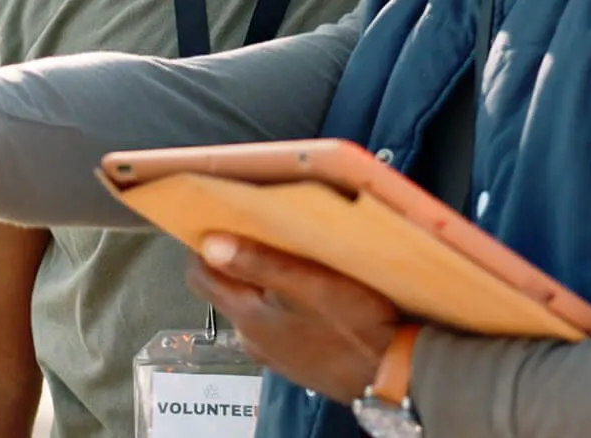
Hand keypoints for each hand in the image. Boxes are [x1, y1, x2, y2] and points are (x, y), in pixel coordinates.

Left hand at [186, 234, 399, 404]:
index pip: (199, 276)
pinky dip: (278, 300)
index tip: (216, 217)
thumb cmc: (353, 322)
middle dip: (230, 257)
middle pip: (223, 288)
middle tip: (254, 226)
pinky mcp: (293, 358)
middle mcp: (250, 336)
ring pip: (249, 304)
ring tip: (284, 252)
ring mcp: (272, 351)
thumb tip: (209, 243)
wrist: (391, 374)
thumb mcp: (309, 283)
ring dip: (257, 278)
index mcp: (247, 316)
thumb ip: (259, 263)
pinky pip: (273, 320)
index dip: (200, 244)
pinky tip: (305, 288)